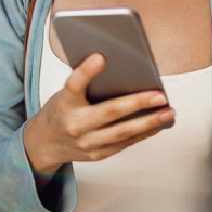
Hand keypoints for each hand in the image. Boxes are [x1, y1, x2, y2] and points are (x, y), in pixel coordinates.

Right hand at [23, 53, 173, 176]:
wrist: (44, 144)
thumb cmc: (60, 111)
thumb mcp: (65, 93)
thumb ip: (85, 83)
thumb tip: (118, 68)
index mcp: (64, 103)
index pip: (74, 84)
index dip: (86, 71)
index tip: (100, 57)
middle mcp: (75, 124)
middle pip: (110, 112)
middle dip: (138, 103)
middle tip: (159, 95)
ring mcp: (86, 142)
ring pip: (123, 132)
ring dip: (149, 122)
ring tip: (167, 112)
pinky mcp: (97, 154)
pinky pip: (124, 143)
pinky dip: (142, 133)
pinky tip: (156, 125)